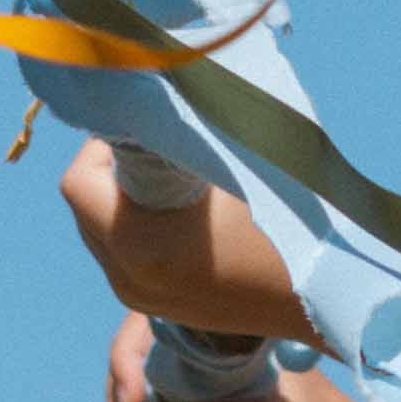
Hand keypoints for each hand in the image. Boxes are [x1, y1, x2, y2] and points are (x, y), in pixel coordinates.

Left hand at [61, 136, 302, 339]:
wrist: (322, 300)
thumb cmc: (284, 227)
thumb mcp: (233, 169)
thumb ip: (187, 134)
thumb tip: (155, 95)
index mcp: (138, 246)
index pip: (77, 182)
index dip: (100, 143)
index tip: (140, 127)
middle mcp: (128, 279)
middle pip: (83, 207)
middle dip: (110, 169)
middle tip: (154, 145)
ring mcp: (140, 299)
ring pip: (99, 232)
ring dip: (121, 197)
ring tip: (169, 178)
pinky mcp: (157, 307)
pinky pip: (120, 255)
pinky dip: (135, 224)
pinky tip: (179, 211)